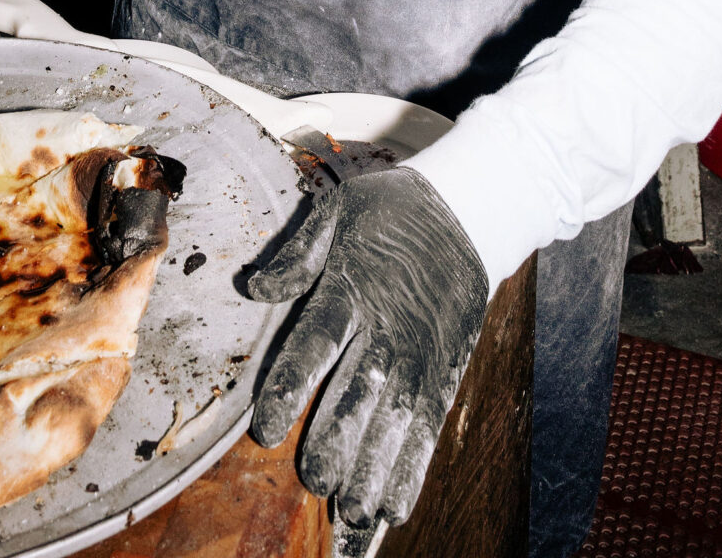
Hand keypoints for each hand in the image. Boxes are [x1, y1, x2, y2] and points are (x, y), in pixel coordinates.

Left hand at [247, 167, 487, 525]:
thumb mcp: (338, 213)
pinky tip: (394, 505)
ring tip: (353, 512)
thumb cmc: (391, 212)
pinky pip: (428, 426)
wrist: (469, 209)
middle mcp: (386, 327)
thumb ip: (297, 256)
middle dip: (336, 441)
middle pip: (359, 393)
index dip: (290, 389)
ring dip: (375, 469)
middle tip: (315, 481)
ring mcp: (420, 353)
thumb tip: (252, 287)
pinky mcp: (446, 369)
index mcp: (350, 288)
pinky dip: (413, 469)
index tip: (265, 430)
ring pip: (396, 421)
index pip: (314, 344)